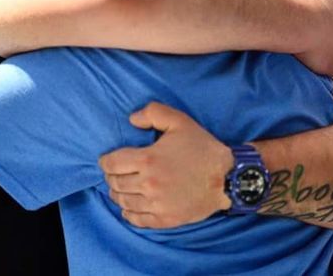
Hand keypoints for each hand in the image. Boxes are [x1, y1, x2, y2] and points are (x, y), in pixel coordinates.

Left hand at [98, 102, 231, 228]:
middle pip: (115, 183)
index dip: (106, 161)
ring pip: (123, 201)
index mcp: (148, 159)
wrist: (227, 178)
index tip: (108, 160)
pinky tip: (130, 205)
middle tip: (115, 173)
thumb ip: (153, 113)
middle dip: (111, 176)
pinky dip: (128, 212)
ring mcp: (156, 204)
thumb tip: (132, 119)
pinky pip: (136, 219)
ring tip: (121, 188)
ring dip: (118, 194)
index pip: (112, 163)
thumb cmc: (203, 148)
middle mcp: (148, 184)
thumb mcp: (180, 121)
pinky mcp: (164, 219)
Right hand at [286, 0, 332, 75]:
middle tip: (302, 37)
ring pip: (331, 52)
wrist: (300, 18)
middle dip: (321, 35)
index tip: (303, 20)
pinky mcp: (331, 64)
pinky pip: (326, 69)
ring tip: (302, 54)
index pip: (328, 15)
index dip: (315, 18)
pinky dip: (317, 68)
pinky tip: (306, 67)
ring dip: (319, 53)